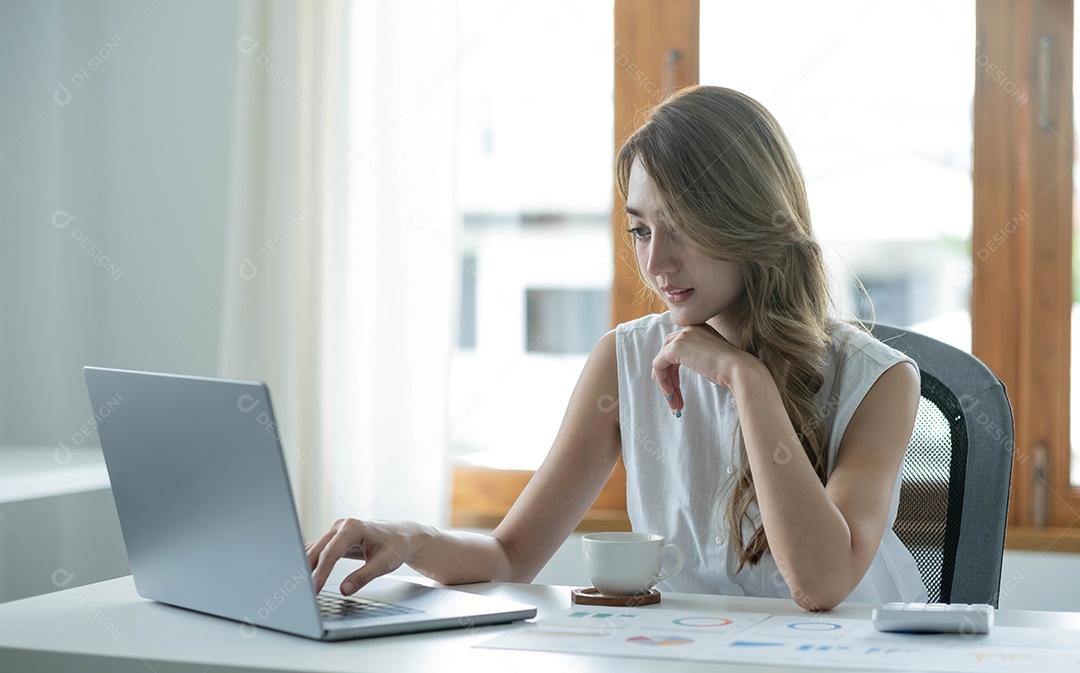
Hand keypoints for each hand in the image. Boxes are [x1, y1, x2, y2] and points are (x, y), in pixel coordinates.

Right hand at [306, 518, 422, 594]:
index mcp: (353, 528)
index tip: (315, 589)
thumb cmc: (395, 546)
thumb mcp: (383, 564)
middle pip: (318, 550)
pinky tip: (303, 577)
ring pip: (315, 550)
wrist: (403, 535)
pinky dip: (311, 564)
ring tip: (297, 587)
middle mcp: (341, 526)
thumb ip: (363, 577)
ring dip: (306, 567)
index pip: (331, 553)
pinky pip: (319, 551)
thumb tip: (344, 590)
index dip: (322, 573)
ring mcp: (336, 531)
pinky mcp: (334, 538)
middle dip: (307, 571)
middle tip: (300, 592)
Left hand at [651, 323, 753, 413]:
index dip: (671, 366)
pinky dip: (662, 382)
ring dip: (666, 383)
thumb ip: (694, 358)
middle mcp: (689, 328)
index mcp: (699, 328)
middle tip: (671, 395)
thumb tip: (675, 372)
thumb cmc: (730, 370)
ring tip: (674, 404)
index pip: (677, 345)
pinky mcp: (675, 348)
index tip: (671, 384)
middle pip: (667, 351)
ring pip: (662, 360)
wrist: (739, 370)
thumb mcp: (710, 360)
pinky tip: (671, 395)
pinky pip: (658, 365)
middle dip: (667, 376)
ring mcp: (682, 336)